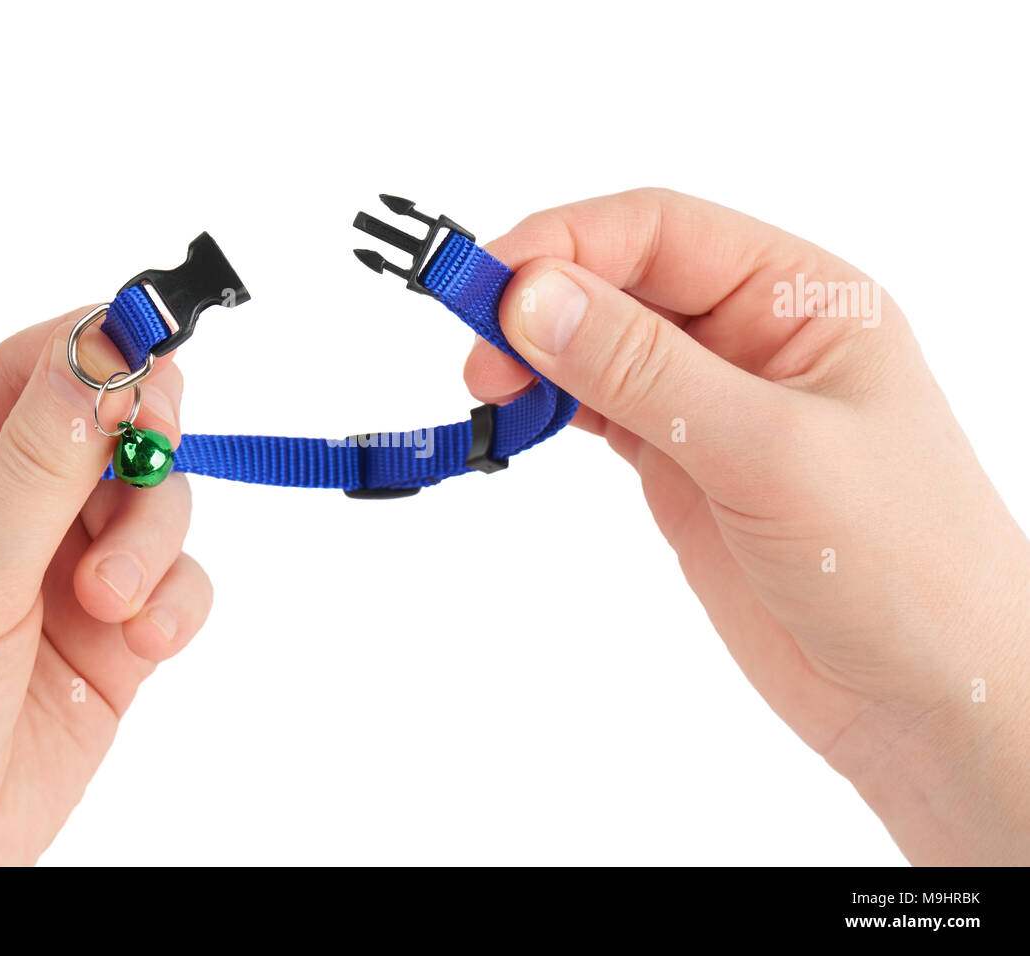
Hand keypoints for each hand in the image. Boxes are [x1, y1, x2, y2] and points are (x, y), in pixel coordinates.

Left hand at [0, 311, 210, 864]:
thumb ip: (43, 463)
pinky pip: (177, 584)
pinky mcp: (115, 634)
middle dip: (141, 455)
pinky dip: (176, 605)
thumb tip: (104, 347)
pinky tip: (143, 643)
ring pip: (156, 505)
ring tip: (114, 604)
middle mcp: (8, 509)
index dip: (97, 349)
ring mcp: (65, 571)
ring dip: (153, 545)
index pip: (31, 370)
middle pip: (114, 430)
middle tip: (150, 461)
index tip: (156, 345)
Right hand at [465, 189, 1029, 863]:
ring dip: (537, 356)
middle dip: (539, 302)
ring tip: (488, 391)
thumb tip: (533, 297)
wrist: (929, 699)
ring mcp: (713, 406)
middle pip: (620, 281)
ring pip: (601, 346)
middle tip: (476, 356)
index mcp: (800, 299)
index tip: (488, 287)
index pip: (660, 231)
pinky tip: (521, 418)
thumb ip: (645, 371)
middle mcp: (752, 338)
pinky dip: (552, 408)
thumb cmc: (903, 564)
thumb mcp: (770, 451)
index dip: (565, 244)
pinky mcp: (683, 468)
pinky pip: (600, 412)